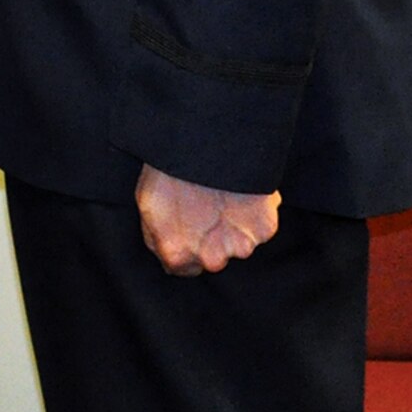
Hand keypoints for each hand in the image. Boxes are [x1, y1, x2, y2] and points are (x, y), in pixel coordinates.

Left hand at [135, 164, 279, 275]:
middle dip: (210, 239)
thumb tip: (167, 255)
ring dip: (233, 227)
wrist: (203, 142)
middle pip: (213, 258)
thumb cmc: (169, 169)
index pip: (183, 268)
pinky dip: (253, 214)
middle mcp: (211, 259)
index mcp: (177, 254)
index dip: (185, 246)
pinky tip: (241, 192)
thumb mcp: (146, 203)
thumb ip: (156, 237)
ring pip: (238, 243)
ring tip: (222, 195)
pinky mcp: (264, 228)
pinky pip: (259, 226)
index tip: (187, 227)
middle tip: (205, 206)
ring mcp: (241, 245)